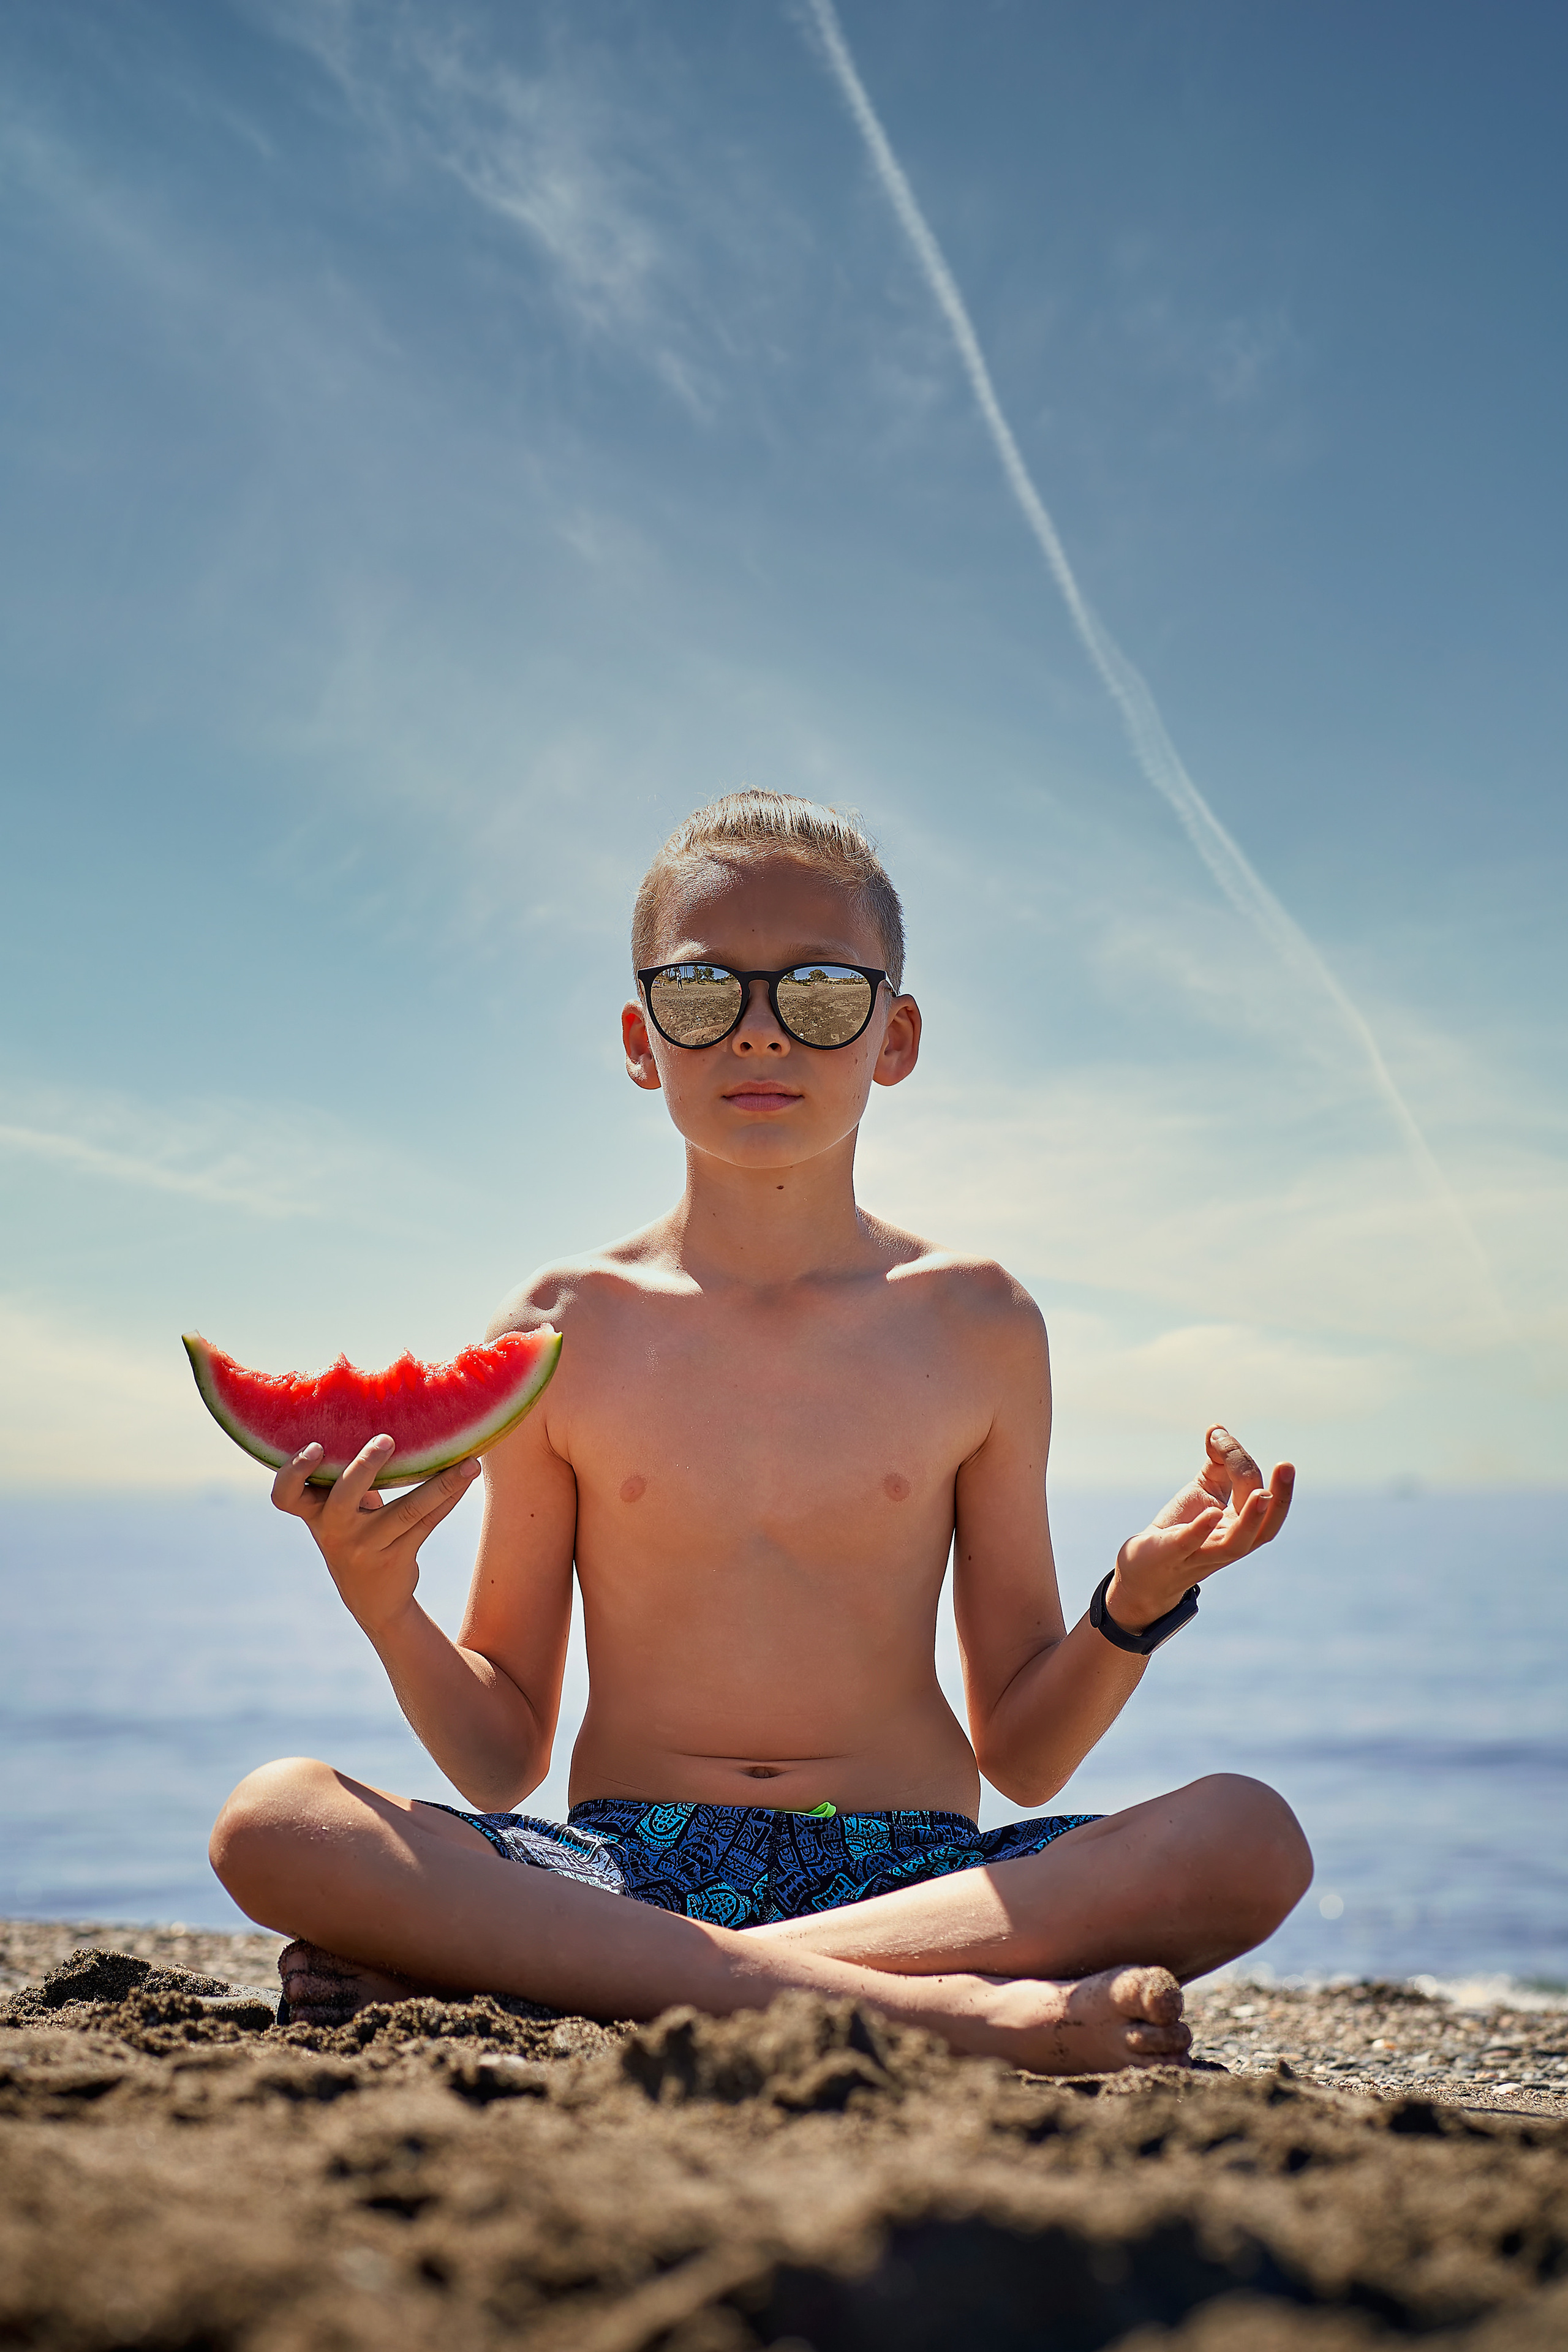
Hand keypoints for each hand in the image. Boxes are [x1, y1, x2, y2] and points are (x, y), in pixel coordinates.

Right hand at [270, 1435, 480, 1636]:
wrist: (372, 1600)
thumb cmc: (354, 1534)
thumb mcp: (338, 1512)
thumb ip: (344, 1478)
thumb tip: (380, 1417)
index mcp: (314, 1513)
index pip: (286, 1495)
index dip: (294, 1471)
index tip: (315, 1447)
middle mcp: (336, 1530)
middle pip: (344, 1496)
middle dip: (365, 1466)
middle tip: (388, 1439)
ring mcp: (366, 1546)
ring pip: (406, 1511)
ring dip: (441, 1483)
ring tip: (469, 1463)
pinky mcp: (397, 1558)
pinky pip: (426, 1522)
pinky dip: (449, 1496)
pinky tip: (467, 1476)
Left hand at [1106, 1426, 1294, 1631]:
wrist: (1143, 1570)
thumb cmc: (1179, 1528)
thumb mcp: (1201, 1492)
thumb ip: (1217, 1463)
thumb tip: (1218, 1429)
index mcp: (1239, 1528)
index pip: (1255, 1495)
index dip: (1242, 1463)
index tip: (1221, 1438)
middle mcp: (1228, 1545)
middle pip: (1265, 1529)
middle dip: (1280, 1498)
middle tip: (1287, 1466)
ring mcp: (1202, 1553)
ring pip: (1237, 1543)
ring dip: (1251, 1519)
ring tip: (1262, 1493)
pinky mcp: (1172, 1555)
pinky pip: (1191, 1545)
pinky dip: (1201, 1529)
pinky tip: (1210, 1512)